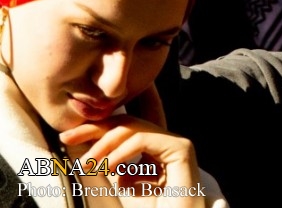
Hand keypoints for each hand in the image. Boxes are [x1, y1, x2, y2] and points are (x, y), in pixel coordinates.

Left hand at [60, 115, 205, 203]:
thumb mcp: (118, 189)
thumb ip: (107, 169)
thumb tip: (83, 151)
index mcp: (150, 153)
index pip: (120, 132)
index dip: (93, 131)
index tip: (66, 138)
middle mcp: (164, 144)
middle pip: (125, 124)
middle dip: (94, 129)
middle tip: (67, 138)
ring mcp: (174, 144)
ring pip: (133, 128)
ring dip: (104, 143)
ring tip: (87, 163)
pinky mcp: (181, 149)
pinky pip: (145, 139)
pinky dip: (122, 150)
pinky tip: (109, 166)